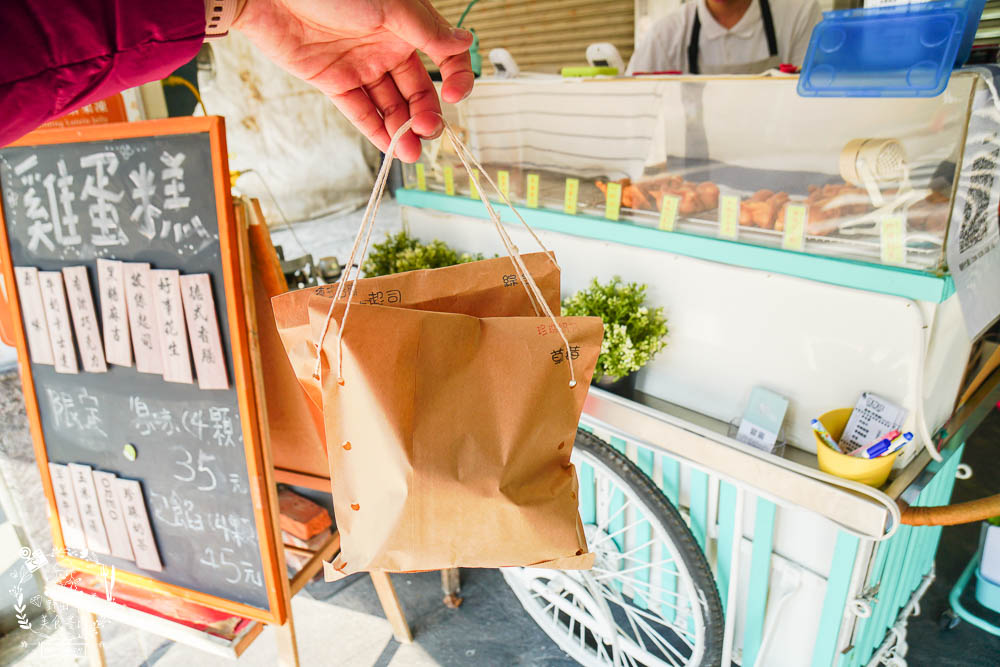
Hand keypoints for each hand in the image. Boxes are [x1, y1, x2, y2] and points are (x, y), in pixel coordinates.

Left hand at [234, 0, 474, 162]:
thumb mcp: (389, 5)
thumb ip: (426, 31)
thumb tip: (465, 42)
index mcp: (407, 26)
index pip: (444, 57)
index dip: (455, 78)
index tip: (453, 95)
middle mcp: (387, 47)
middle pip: (418, 90)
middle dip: (426, 114)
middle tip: (428, 131)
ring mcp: (361, 66)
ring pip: (391, 105)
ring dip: (404, 130)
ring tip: (411, 151)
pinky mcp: (334, 82)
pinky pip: (360, 111)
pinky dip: (376, 130)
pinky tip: (391, 146)